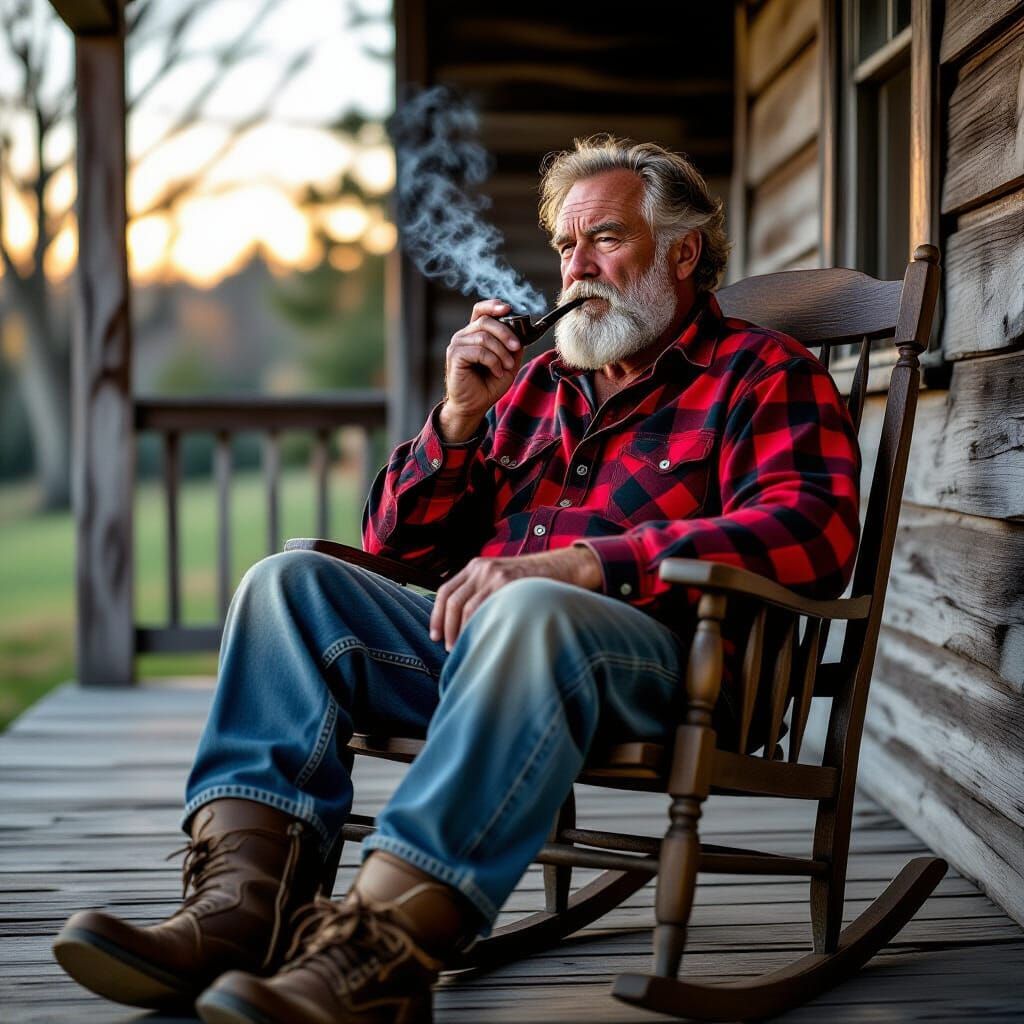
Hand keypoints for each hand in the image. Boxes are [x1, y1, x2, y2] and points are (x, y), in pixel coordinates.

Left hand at [429, 547, 602, 650]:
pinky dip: (479, 627)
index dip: (437, 616)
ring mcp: (495, 574)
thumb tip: (461, 625)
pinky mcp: (508, 582)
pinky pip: (486, 608)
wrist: (563, 567)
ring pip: (467, 607)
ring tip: (466, 648)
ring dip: (462, 631)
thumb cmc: (532, 581)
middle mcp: (481, 568)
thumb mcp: (501, 579)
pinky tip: (483, 639)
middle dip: (447, 627)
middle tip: (450, 647)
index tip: (436, 636)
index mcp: (476, 566)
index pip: (445, 591)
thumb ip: (482, 593)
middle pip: (452, 601)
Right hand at [441, 299, 524, 441]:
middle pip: (486, 321)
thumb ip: (513, 345)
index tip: (508, 309)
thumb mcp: (508, 363)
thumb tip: (521, 332)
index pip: (480, 310)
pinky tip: (497, 372)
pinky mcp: (455, 356)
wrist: (474, 406)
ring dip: (501, 352)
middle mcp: (464, 336)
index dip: (493, 305)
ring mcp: (457, 345)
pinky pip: (479, 351)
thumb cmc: (488, 385)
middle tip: (516, 347)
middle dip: (506, 333)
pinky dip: (493, 361)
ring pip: (484, 337)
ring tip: (507, 365)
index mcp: (475, 334)